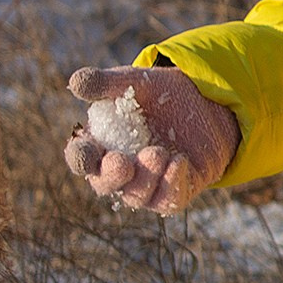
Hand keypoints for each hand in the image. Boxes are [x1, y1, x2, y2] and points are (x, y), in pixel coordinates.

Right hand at [64, 65, 239, 215]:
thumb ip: (105, 83)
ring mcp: (147, 185)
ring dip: (145, 177)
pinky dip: (172, 183)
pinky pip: (169, 199)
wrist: (207, 103)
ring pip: (137, 196)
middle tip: (120, 161)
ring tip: (157, 152)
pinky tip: (179, 161)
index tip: (86, 150)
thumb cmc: (161, 94)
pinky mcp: (175, 193)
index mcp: (100, 146)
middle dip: (111, 176)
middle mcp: (119, 171)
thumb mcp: (134, 83)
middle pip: (105, 184)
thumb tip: (76, 82)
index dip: (80, 157)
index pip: (82, 158)